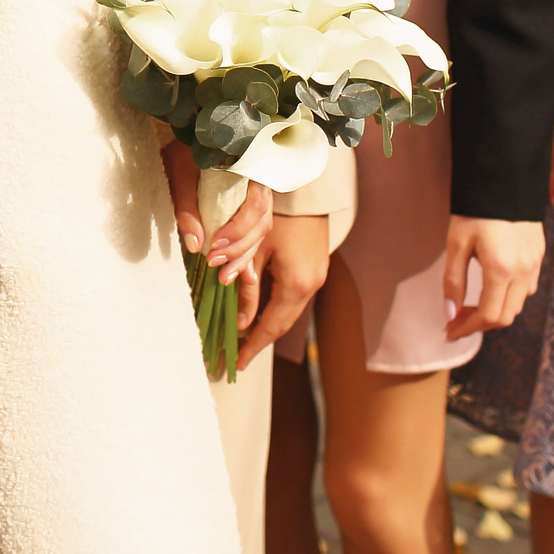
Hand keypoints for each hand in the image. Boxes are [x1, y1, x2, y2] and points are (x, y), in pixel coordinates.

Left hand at [160, 135, 270, 284]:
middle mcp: (259, 186)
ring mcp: (255, 198)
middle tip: (214, 263)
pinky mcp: (247, 210)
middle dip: (240, 249)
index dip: (239, 229)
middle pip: (261, 224)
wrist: (189, 136)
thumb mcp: (180, 173)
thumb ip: (187, 206)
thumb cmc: (185, 151)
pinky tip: (241, 276)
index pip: (256, 205)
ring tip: (224, 277)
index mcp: (250, 170)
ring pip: (259, 233)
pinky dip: (245, 255)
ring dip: (243, 257)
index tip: (215, 244)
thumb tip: (195, 246)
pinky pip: (253, 235)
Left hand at [236, 212, 330, 368]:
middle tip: (238, 355)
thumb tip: (238, 322)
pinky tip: (261, 313)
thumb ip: (246, 288)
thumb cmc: (276, 214)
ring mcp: (316, 277)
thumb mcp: (254, 250)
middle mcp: (311, 285)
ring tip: (245, 338)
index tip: (237, 363)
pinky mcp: (314, 268)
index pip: (272, 326)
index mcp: (297, 283)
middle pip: (283, 323)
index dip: (253, 346)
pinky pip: (293, 298)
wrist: (305, 190)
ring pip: (289, 311)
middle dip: (260, 341)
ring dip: (269, 325)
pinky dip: (277, 309)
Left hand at [442, 216, 543, 340]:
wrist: (504, 179)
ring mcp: (535, 264)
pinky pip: (527, 288)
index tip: (449, 331)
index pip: (488, 316)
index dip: (467, 329)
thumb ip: (453, 281)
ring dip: (494, 311)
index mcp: (500, 271)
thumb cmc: (475, 210)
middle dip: (478, 324)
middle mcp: (523, 272)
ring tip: (469, 306)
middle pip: (505, 316)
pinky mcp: (539, 255)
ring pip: (518, 304)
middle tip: (455, 320)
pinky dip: (508, 297)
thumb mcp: (456, 244)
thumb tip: (449, 314)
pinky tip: (490, 288)